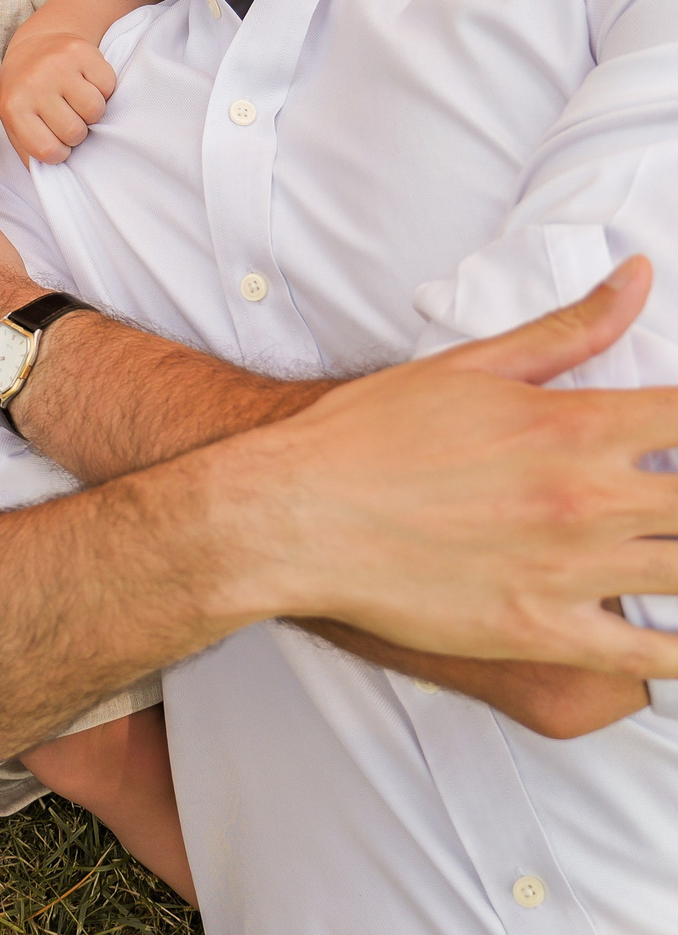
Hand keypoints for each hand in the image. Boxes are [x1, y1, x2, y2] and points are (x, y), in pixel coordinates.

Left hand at [0, 27, 116, 164]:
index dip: (59, 152)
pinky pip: (108, 85)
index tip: (56, 140)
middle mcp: (33, 83)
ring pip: (95, 110)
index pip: (48, 151)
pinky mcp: (80, 50)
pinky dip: (103, 88)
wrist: (36, 44)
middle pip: (75, 132)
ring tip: (77, 100)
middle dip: (76, 131)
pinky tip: (86, 82)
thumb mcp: (16, 122)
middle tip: (67, 116)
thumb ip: (29, 151)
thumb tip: (48, 178)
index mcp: (13, 107)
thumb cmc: (28, 93)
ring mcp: (57, 65)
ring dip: (91, 111)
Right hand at [235, 258, 677, 676]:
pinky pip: (650, 657)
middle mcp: (584, 498)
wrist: (293, 512)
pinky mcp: (541, 632)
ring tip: (662, 540)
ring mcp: (567, 572)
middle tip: (669, 489)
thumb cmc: (367, 435)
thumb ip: (567, 329)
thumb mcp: (468, 366)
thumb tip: (637, 278)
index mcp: (571, 425)